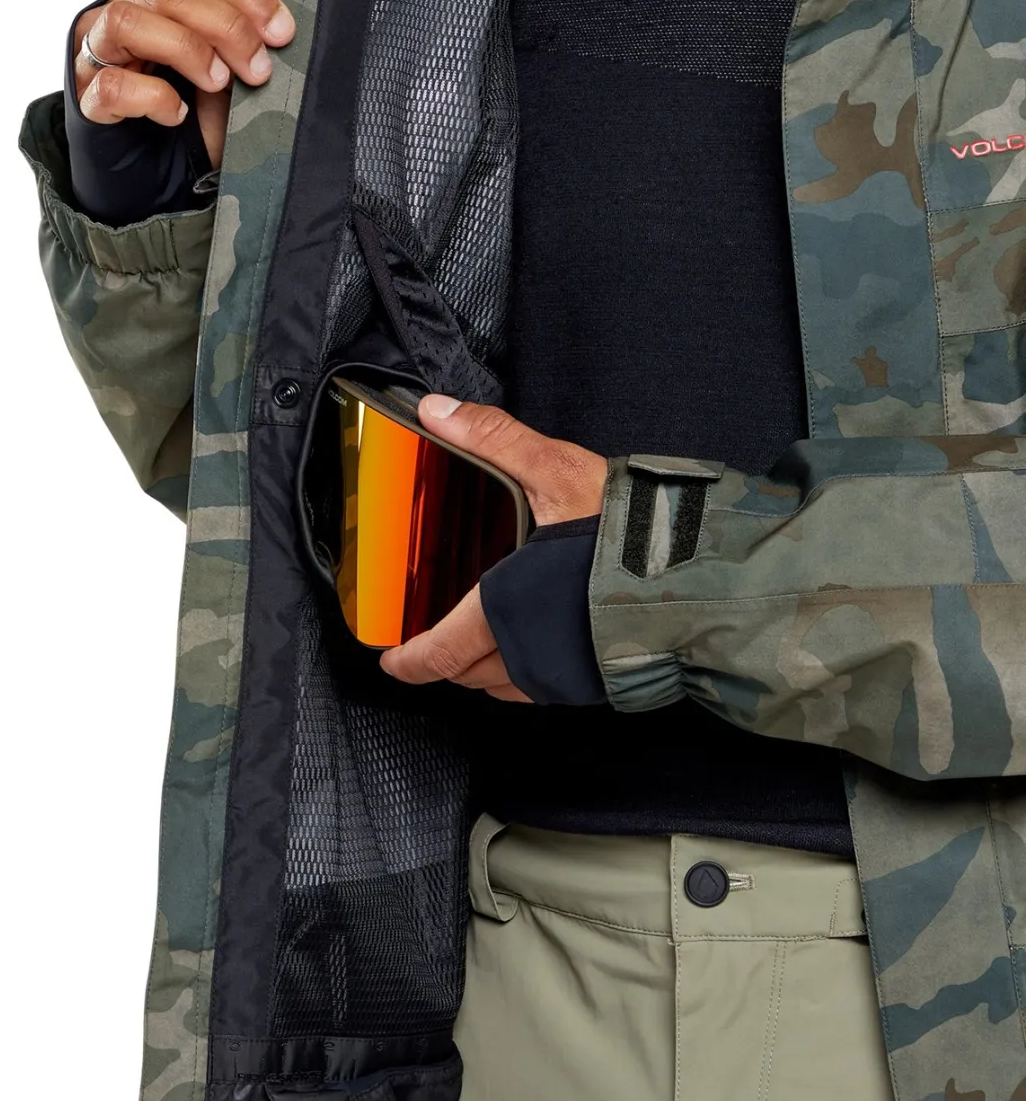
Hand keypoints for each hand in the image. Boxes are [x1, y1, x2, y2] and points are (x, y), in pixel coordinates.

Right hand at [72, 0, 295, 168]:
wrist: (155, 183)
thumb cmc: (192, 128)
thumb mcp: (227, 85)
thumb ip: (243, 56)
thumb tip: (281, 41)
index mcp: (164, 6)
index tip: (281, 33)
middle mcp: (129, 17)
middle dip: (225, 27)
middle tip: (258, 69)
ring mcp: (100, 56)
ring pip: (128, 22)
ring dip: (185, 49)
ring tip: (217, 83)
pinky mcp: (89, 100)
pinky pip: (112, 85)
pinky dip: (152, 97)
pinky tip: (175, 115)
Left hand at [380, 397, 607, 701]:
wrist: (708, 574)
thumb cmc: (633, 530)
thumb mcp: (557, 470)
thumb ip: (493, 439)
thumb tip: (436, 412)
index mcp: (505, 613)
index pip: (440, 654)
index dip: (410, 662)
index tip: (392, 662)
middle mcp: (528, 656)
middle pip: (466, 675)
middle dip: (442, 662)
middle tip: (430, 642)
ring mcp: (563, 675)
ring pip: (502, 687)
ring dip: (481, 669)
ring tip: (475, 641)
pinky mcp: (593, 680)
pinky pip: (539, 689)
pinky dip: (519, 674)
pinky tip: (529, 644)